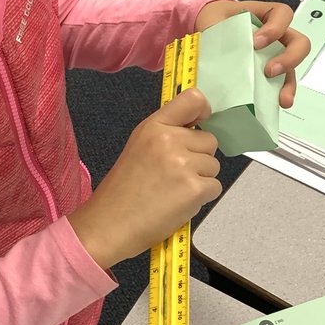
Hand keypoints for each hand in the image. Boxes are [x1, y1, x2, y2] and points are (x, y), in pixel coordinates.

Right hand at [69, 88, 220, 269]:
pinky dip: (201, 198)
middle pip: (209, 140)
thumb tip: (196, 127)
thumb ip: (166, 134)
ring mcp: (183, 164)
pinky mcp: (194, 189)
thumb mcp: (138, 148)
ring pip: (213, 166)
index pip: (193, 99)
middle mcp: (170, 140)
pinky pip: (215, 187)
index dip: (204, 110)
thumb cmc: (122, 192)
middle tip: (173, 175)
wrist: (109, 225)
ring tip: (172, 191)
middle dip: (198, 158)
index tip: (201, 122)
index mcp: (153, 127)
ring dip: (200, 180)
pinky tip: (178, 203)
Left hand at [194, 0, 310, 107]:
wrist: (211, 31)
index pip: (283, 15)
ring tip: (282, 98)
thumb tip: (216, 52)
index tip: (256, 42)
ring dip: (289, 84)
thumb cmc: (218, 21)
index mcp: (266, 16)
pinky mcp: (269, 73)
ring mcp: (275, 55)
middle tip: (269, 71)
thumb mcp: (216, 19)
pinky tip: (276, 104)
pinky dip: (281, 94)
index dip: (275, 28)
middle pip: (299, 43)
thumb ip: (217, 28)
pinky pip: (282, 83)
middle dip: (289, 58)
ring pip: (293, 68)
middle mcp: (277, 36)